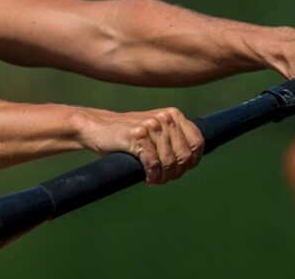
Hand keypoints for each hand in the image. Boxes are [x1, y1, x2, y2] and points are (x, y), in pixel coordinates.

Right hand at [84, 107, 203, 184]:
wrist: (97, 128)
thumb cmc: (128, 135)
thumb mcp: (155, 130)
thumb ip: (174, 138)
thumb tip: (194, 159)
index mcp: (173, 114)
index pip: (197, 143)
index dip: (192, 161)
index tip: (179, 170)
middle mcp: (164, 117)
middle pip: (184, 156)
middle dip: (176, 172)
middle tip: (163, 178)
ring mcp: (151, 125)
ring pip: (169, 162)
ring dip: (163, 177)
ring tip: (154, 179)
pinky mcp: (137, 136)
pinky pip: (153, 164)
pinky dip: (152, 176)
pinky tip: (147, 179)